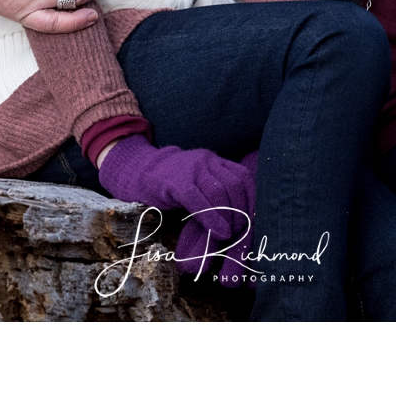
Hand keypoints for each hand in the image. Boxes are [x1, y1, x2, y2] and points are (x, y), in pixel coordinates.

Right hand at [100, 136, 253, 278]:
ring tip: (231, 235)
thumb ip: (218, 195)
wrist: (140, 171)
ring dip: (230, 217)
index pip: (243, 177)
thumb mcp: (200, 183)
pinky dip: (212, 218)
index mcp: (215, 160)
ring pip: (219, 192)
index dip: (252, 200)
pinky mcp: (175, 183)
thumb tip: (240, 221)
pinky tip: (219, 233)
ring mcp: (191, 169)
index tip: (256, 220)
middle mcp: (206, 161)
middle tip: (242, 233)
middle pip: (234, 185)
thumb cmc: (173, 184)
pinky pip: (198, 200)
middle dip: (242, 211)